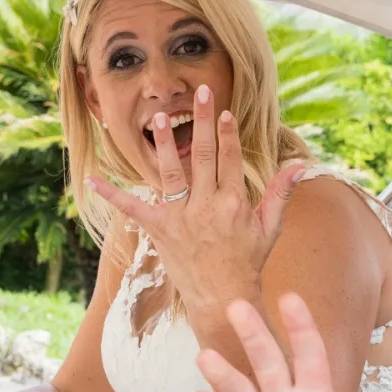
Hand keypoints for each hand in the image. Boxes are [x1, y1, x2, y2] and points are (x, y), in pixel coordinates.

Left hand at [87, 83, 303, 314]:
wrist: (223, 299)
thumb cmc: (248, 262)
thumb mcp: (270, 228)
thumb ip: (281, 193)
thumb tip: (300, 165)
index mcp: (234, 203)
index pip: (230, 159)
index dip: (228, 133)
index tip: (224, 111)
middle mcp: (206, 206)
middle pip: (204, 155)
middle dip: (202, 122)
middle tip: (199, 92)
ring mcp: (181, 218)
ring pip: (171, 173)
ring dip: (165, 144)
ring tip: (160, 117)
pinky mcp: (159, 230)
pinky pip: (132, 208)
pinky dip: (111, 194)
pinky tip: (91, 179)